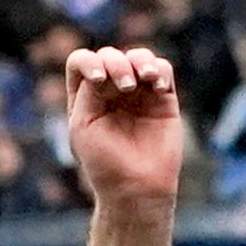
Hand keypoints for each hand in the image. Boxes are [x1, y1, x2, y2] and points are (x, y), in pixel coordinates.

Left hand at [62, 46, 181, 211]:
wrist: (137, 188)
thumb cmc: (105, 162)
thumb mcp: (83, 125)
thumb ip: (89, 92)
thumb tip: (107, 68)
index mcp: (86, 97)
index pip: (82, 62)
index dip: (89, 61)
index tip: (98, 79)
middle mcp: (112, 91)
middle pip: (110, 56)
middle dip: (116, 64)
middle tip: (125, 86)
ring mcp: (139, 94)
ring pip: (139, 57)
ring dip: (140, 60)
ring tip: (146, 78)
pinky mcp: (163, 99)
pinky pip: (163, 70)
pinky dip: (161, 71)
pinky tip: (158, 87)